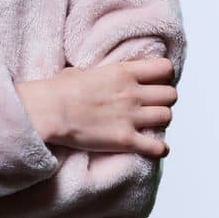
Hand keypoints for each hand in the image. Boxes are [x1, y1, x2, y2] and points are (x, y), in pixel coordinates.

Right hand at [15, 57, 176, 158]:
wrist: (48, 112)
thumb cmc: (58, 91)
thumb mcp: (81, 71)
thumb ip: (98, 74)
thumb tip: (92, 75)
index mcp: (123, 72)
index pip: (165, 68)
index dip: (163, 76)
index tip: (155, 81)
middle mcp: (132, 93)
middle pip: (171, 94)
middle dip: (164, 99)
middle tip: (153, 104)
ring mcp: (131, 117)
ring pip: (167, 117)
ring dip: (161, 121)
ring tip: (150, 124)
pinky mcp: (126, 140)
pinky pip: (158, 146)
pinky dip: (159, 149)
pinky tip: (154, 147)